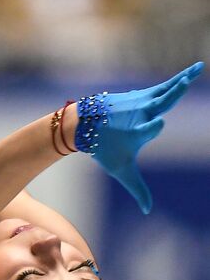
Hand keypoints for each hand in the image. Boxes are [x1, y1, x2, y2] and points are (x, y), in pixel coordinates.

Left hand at [75, 61, 203, 214]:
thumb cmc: (103, 149)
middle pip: (160, 102)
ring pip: (164, 90)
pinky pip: (161, 87)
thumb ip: (138, 189)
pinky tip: (188, 74)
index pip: (147, 130)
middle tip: (187, 81)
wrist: (82, 125)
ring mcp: (139, 102)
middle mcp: (139, 114)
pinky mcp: (140, 95)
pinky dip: (175, 81)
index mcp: (136, 133)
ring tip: (197, 68)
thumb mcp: (121, 171)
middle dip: (173, 92)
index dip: (152, 128)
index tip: (159, 123)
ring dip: (181, 79)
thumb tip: (148, 211)